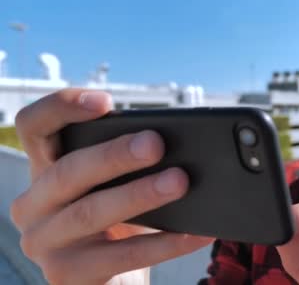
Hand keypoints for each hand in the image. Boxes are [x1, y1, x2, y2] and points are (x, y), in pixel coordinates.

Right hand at [10, 89, 213, 283]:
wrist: (113, 280)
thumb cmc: (117, 224)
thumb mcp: (115, 187)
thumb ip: (130, 163)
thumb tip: (181, 144)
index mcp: (44, 170)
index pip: (35, 126)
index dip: (61, 108)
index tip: (106, 102)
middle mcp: (33, 205)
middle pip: (68, 171)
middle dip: (115, 155)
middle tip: (157, 144)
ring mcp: (44, 243)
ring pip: (90, 212)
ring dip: (139, 194)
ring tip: (180, 182)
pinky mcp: (65, 276)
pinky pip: (120, 256)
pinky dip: (163, 243)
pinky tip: (194, 233)